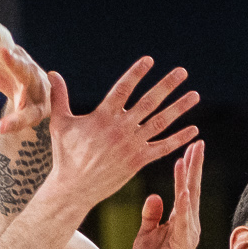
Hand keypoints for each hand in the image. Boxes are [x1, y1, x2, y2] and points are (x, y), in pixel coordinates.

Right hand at [0, 0, 48, 138]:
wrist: (37, 89)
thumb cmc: (37, 104)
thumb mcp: (32, 115)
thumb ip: (19, 121)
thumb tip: (2, 129)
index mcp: (28, 73)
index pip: (20, 65)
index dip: (13, 60)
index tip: (3, 52)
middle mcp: (16, 56)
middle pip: (4, 41)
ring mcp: (1, 50)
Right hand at [38, 56, 199, 213]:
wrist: (74, 188)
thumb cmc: (65, 155)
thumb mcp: (60, 123)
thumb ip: (60, 97)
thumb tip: (53, 73)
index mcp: (103, 116)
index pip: (123, 89)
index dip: (136, 74)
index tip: (150, 60)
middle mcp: (121, 128)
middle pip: (149, 102)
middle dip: (167, 85)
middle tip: (183, 72)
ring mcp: (131, 145)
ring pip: (160, 122)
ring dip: (179, 108)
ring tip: (194, 95)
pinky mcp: (138, 161)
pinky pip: (163, 147)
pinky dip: (179, 138)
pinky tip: (194, 129)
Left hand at [128, 138, 205, 248]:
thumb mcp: (146, 234)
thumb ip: (152, 216)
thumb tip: (155, 196)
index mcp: (179, 221)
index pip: (185, 190)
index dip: (186, 170)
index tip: (188, 148)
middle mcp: (188, 225)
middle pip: (191, 190)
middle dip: (194, 166)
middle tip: (198, 143)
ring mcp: (187, 235)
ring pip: (189, 201)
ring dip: (189, 179)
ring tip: (189, 158)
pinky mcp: (182, 246)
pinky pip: (183, 222)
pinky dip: (183, 205)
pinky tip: (182, 190)